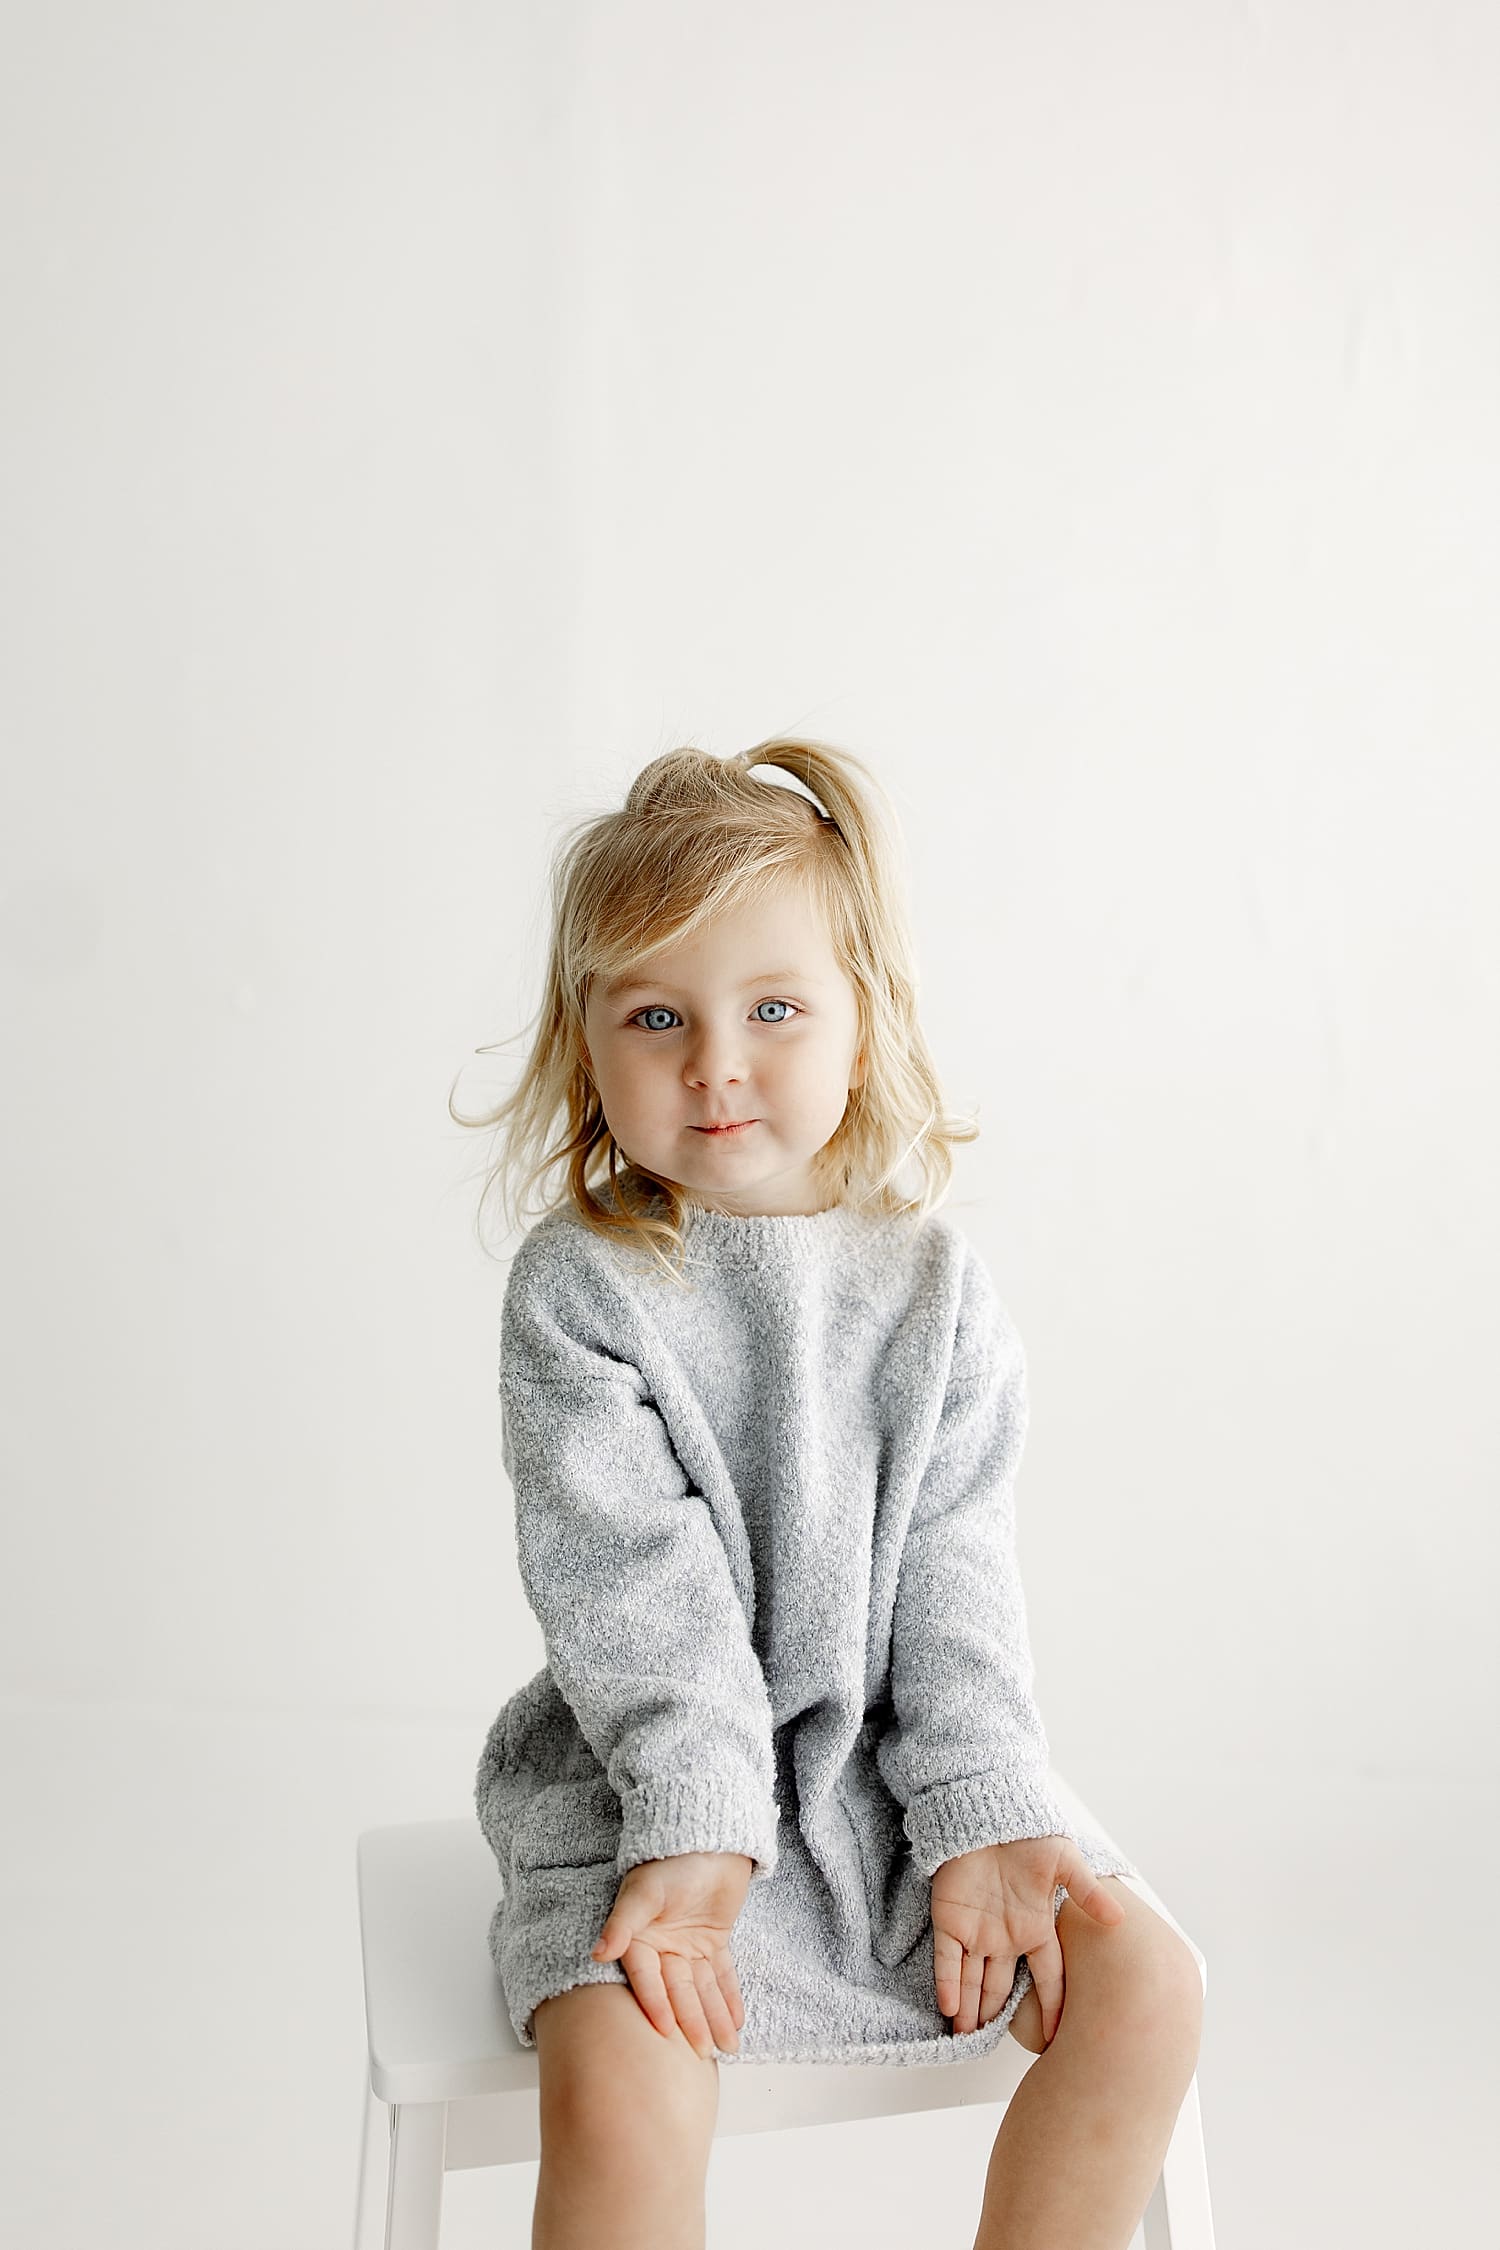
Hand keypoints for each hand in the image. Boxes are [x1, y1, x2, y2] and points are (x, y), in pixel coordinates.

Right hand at [590, 1850, 752, 2059]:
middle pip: (679, 1991)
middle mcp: (662, 1948)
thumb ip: (623, 1923)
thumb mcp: (644, 1891)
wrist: (708, 1838)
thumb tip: (598, 1953)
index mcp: (639, 1939)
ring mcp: (689, 1947)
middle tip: (704, 2051)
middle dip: (692, 2021)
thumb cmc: (669, 1861)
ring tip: (728, 2046)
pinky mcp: (714, 1943)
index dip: (656, 2003)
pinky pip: (723, 1975)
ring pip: (703, 1989)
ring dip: (715, 2016)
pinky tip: (737, 2020)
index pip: (647, 1978)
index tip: (664, 2032)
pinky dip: (730, 1997)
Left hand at [930, 1835, 1125, 2041]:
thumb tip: (1119, 1918)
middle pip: (1002, 1987)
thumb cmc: (1029, 1836)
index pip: (1047, 1977)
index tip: (1057, 2037)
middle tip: (994, 2047)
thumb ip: (1087, 1892)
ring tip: (966, 2040)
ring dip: (970, 2009)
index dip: (1053, 2006)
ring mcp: (976, 1931)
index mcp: (1036, 1928)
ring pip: (973, 1980)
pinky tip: (949, 2010)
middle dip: (996, 2016)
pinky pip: (947, 1959)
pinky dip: (947, 1984)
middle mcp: (1006, 1937)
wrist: (989, 1813)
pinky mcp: (950, 1920)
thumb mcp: (1065, 1863)